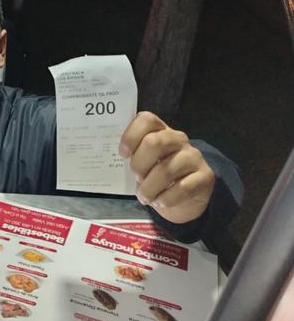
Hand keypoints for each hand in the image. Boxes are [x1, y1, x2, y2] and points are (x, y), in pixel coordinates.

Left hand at [119, 111, 214, 225]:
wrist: (188, 197)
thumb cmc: (159, 177)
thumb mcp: (146, 163)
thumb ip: (134, 157)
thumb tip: (115, 161)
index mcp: (160, 130)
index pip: (146, 119)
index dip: (131, 136)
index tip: (123, 154)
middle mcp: (178, 139)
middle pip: (154, 143)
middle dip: (139, 164)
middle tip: (136, 178)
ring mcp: (193, 156)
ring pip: (166, 170)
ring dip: (149, 188)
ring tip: (144, 197)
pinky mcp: (205, 176)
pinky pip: (182, 188)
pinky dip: (165, 199)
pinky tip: (160, 201)